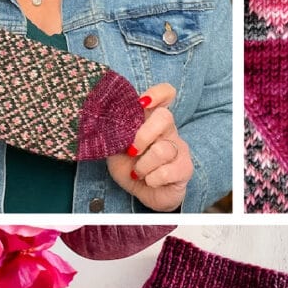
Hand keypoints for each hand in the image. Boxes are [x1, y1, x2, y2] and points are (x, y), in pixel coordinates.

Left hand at [107, 83, 193, 211]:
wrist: (144, 194)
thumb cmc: (131, 168)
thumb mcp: (116, 148)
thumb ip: (114, 133)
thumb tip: (102, 122)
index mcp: (151, 120)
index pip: (165, 94)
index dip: (157, 93)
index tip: (142, 103)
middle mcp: (168, 130)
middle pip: (165, 117)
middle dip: (143, 136)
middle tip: (131, 151)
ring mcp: (179, 148)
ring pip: (162, 150)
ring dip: (143, 166)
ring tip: (138, 173)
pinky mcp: (185, 168)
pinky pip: (167, 171)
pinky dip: (152, 179)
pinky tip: (149, 180)